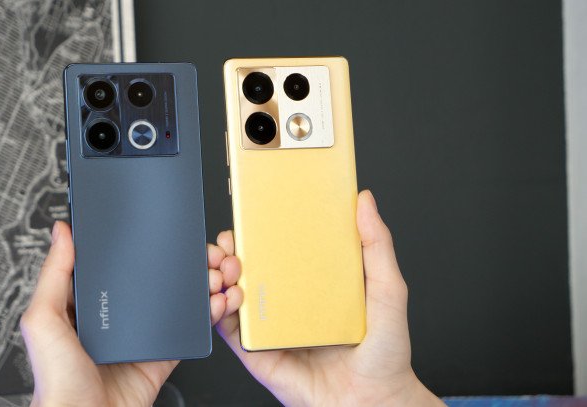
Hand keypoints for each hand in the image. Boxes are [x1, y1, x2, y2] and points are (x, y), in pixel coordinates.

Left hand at [20, 221, 241, 406]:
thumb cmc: (58, 383)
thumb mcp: (44, 322)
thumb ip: (53, 276)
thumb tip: (61, 234)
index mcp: (83, 307)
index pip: (109, 266)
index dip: (130, 247)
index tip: (148, 229)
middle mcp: (112, 319)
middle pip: (147, 281)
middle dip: (171, 263)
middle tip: (190, 250)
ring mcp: (138, 337)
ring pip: (171, 302)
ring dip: (192, 286)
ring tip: (207, 272)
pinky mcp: (160, 355)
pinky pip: (185, 330)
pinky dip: (203, 316)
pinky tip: (210, 302)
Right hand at [213, 190, 443, 406]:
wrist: (373, 399)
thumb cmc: (383, 352)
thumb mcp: (388, 289)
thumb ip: (377, 244)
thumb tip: (365, 202)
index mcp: (312, 280)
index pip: (278, 246)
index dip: (257, 228)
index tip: (248, 212)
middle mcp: (287, 299)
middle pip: (246, 265)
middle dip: (229, 248)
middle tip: (232, 243)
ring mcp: (269, 323)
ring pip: (230, 292)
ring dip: (218, 274)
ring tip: (228, 268)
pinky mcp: (256, 349)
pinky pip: (228, 328)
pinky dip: (217, 310)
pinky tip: (225, 300)